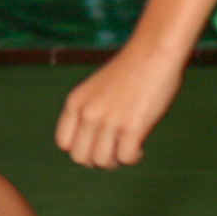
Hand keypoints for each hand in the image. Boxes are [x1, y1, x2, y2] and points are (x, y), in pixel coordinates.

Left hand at [54, 48, 183, 168]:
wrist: (153, 53)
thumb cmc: (129, 71)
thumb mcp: (95, 90)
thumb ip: (89, 112)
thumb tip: (93, 145)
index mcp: (75, 103)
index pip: (63, 143)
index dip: (80, 148)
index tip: (96, 144)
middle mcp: (88, 113)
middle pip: (80, 158)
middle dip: (97, 159)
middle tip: (114, 149)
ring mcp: (109, 121)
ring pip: (103, 162)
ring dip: (116, 159)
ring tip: (127, 146)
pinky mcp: (132, 127)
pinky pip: (126, 158)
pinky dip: (133, 157)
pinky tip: (140, 145)